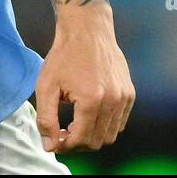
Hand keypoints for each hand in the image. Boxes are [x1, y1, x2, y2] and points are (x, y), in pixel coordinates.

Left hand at [35, 8, 134, 152]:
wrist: (87, 31)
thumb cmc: (63, 56)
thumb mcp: (46, 86)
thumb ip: (46, 119)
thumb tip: (50, 145)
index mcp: (92, 100)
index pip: (82, 140)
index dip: (66, 146)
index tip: (54, 141)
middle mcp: (113, 101)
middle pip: (98, 141)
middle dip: (78, 144)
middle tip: (61, 134)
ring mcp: (125, 98)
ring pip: (111, 134)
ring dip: (92, 136)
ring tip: (73, 125)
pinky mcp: (130, 94)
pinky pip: (119, 122)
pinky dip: (104, 126)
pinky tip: (87, 115)